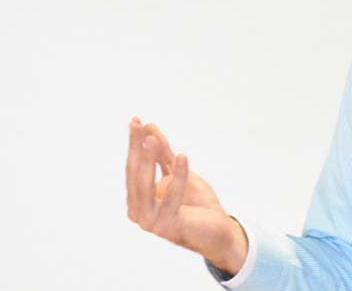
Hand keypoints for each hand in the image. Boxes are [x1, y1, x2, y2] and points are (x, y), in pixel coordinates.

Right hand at [125, 116, 248, 273]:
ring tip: (153, 139)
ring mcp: (151, 222)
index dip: (133, 144)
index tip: (135, 120)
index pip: (132, 167)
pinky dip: (178, 176)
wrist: (218, 230)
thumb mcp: (177, 172)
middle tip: (139, 125)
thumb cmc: (196, 202)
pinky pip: (172, 197)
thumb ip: (162, 154)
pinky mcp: (169, 225)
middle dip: (137, 148)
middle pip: (136, 175)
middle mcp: (139, 213)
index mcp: (137, 200)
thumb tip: (149, 127)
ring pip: (146, 186)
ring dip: (149, 161)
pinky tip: (182, 156)